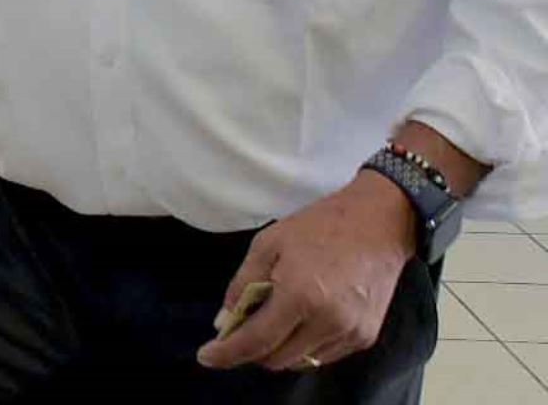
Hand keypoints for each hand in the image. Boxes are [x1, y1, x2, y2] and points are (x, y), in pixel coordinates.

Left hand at [197, 172, 415, 372]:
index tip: (206, 357)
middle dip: (251, 349)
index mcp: (300, 296)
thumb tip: (224, 320)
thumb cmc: (319, 226)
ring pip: (299, 361)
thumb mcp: (268, 243)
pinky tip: (299, 321)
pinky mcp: (365, 337)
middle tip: (240, 327)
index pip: (256, 341)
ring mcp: (350, 333)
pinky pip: (323, 356)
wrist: (378, 223)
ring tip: (273, 318)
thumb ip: (243, 284)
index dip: (227, 354)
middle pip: (276, 359)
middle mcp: (327, 322)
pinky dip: (303, 346)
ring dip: (278, 349)